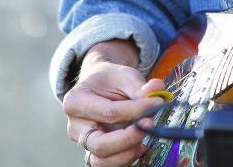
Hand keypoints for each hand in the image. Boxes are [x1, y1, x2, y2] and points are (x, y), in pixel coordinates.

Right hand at [63, 39, 165, 166]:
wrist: (101, 86)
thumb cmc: (110, 80)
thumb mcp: (123, 74)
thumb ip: (138, 85)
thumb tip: (157, 88)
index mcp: (76, 101)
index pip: (109, 112)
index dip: (136, 110)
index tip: (157, 102)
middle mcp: (76, 127)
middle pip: (99, 145)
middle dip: (127, 139)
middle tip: (149, 125)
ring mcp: (83, 142)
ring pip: (101, 161)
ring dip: (127, 153)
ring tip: (144, 138)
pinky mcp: (94, 152)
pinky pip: (108, 164)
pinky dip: (126, 158)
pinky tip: (140, 146)